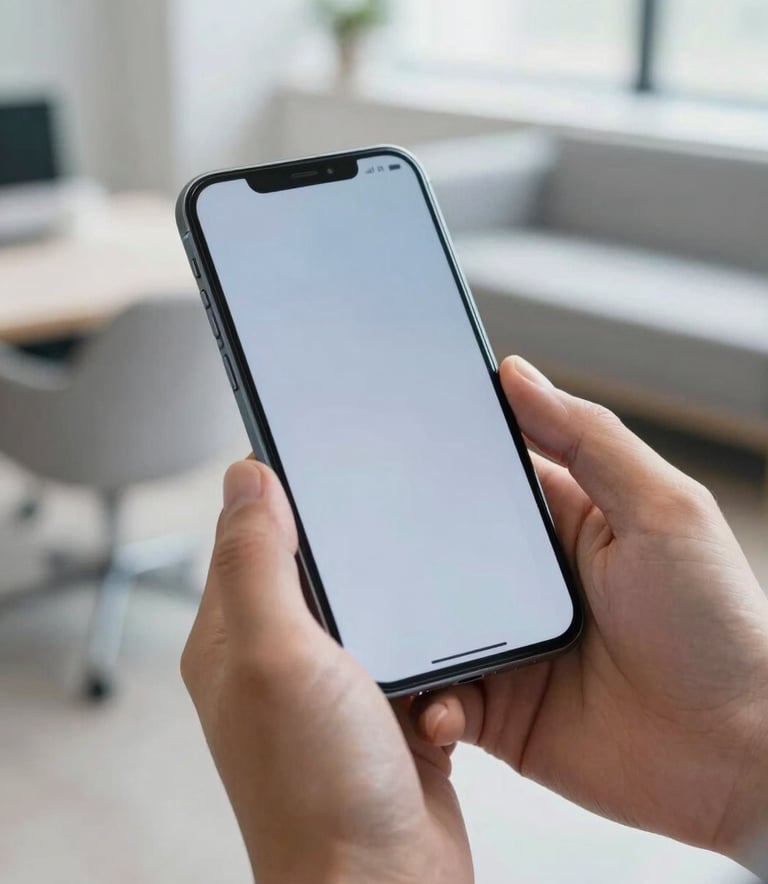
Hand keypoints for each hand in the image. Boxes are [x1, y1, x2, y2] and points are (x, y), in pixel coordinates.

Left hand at [182, 460, 472, 883]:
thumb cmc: (320, 790)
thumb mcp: (276, 655)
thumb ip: (257, 562)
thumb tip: (243, 478)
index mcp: (236, 636)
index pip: (251, 534)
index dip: (284, 489)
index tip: (326, 450)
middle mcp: (281, 657)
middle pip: (320, 564)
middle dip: (359, 546)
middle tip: (398, 522)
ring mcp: (335, 685)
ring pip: (375, 606)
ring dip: (407, 609)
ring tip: (429, 614)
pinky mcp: (385, 708)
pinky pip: (418, 654)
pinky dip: (436, 663)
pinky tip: (440, 695)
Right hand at [415, 356, 767, 869]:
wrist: (736, 757)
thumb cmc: (718, 625)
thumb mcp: (663, 510)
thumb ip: (590, 439)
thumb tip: (517, 374)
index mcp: (563, 524)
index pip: (485, 477)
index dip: (438, 459)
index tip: (386, 443)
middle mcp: (526, 583)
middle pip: (440, 552)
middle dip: (399, 548)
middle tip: (351, 545)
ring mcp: (508, 647)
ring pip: (426, 627)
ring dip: (401, 630)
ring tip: (373, 631)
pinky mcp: (497, 713)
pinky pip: (439, 701)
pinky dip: (426, 704)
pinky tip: (436, 706)